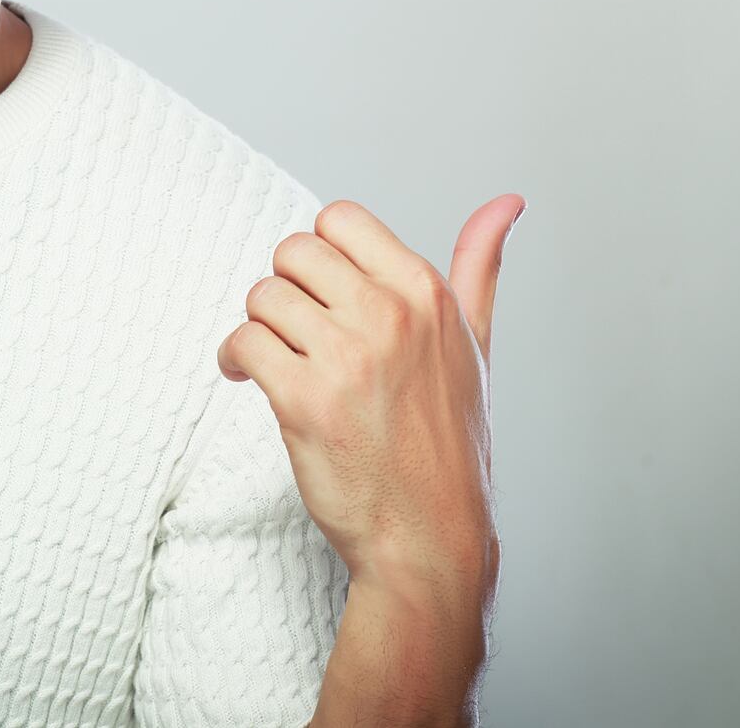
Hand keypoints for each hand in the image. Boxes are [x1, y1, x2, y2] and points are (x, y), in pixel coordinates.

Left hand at [216, 194, 520, 598]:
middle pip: (293, 251)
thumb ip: (479, 267)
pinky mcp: (303, 400)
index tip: (323, 293)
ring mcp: (347, 357)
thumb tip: (506, 201)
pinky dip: (233, 358)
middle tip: (296, 330)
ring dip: (259, 327)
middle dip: (286, 289)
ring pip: (263, 295)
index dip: (320, 255)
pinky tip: (248, 378)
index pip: (340, 218)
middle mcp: (390, 316)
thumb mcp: (475, 345)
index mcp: (427, 294)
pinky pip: (242, 341)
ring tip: (275, 358)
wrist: (429, 538)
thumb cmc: (450, 444)